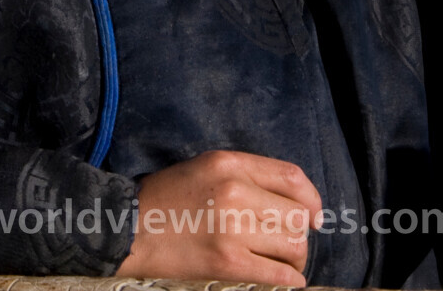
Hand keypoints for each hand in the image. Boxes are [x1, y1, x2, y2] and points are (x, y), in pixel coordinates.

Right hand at [115, 150, 321, 284]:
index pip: (292, 177)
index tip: (314, 215)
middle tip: (290, 242)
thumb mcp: (207, 167)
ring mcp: (231, 230)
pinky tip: (286, 280)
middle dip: (300, 232)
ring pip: (292, 245)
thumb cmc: (167, 197)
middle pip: (296, 215)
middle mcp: (234, 192)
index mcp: (230, 164)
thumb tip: (297, 202)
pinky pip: (277, 275)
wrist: (128, 229)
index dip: (312, 199)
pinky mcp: (226, 263)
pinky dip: (289, 280)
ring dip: (295, 257)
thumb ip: (248, 174)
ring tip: (285, 262)